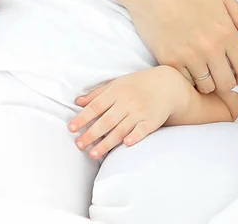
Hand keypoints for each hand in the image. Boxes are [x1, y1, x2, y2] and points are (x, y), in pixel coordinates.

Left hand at [68, 66, 187, 158]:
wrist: (166, 85)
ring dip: (106, 143)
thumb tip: (77, 102)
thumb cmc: (138, 84)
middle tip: (79, 145)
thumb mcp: (117, 83)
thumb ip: (97, 93)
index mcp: (116, 92)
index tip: (71, 128)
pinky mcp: (151, 121)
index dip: (83, 117)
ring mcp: (139, 112)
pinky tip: (125, 145)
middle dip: (91, 134)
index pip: (96, 106)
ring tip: (92, 154)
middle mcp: (127, 102)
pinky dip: (134, 137)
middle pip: (106, 121)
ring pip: (120, 130)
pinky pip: (141, 131)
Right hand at [123, 0, 237, 94]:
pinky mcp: (168, 60)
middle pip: (227, 84)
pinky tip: (187, 67)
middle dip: (228, 81)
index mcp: (226, 32)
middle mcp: (209, 48)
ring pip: (206, 87)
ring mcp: (188, 56)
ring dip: (207, 81)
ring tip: (203, 70)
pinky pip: (185, 82)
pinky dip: (188, 78)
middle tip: (221, 72)